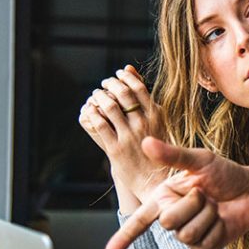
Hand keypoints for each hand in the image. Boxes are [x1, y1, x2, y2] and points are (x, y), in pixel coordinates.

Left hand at [78, 65, 167, 203]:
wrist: (155, 180)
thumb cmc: (157, 148)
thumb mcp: (157, 120)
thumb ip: (144, 97)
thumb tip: (129, 69)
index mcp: (157, 116)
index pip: (138, 87)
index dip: (125, 77)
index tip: (118, 74)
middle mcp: (144, 124)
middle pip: (123, 94)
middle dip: (110, 84)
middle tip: (104, 83)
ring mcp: (129, 136)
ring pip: (109, 107)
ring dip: (99, 97)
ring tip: (96, 95)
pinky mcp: (116, 149)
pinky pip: (100, 125)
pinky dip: (92, 113)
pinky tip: (91, 110)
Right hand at [104, 137, 248, 248]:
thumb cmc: (225, 174)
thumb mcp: (201, 160)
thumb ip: (173, 155)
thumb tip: (145, 142)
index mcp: (164, 197)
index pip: (139, 220)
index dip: (123, 237)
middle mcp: (172, 216)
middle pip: (168, 222)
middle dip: (192, 204)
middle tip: (205, 194)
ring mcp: (188, 234)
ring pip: (187, 234)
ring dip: (207, 216)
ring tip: (215, 205)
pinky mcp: (204, 247)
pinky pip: (203, 244)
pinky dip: (216, 229)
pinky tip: (222, 220)